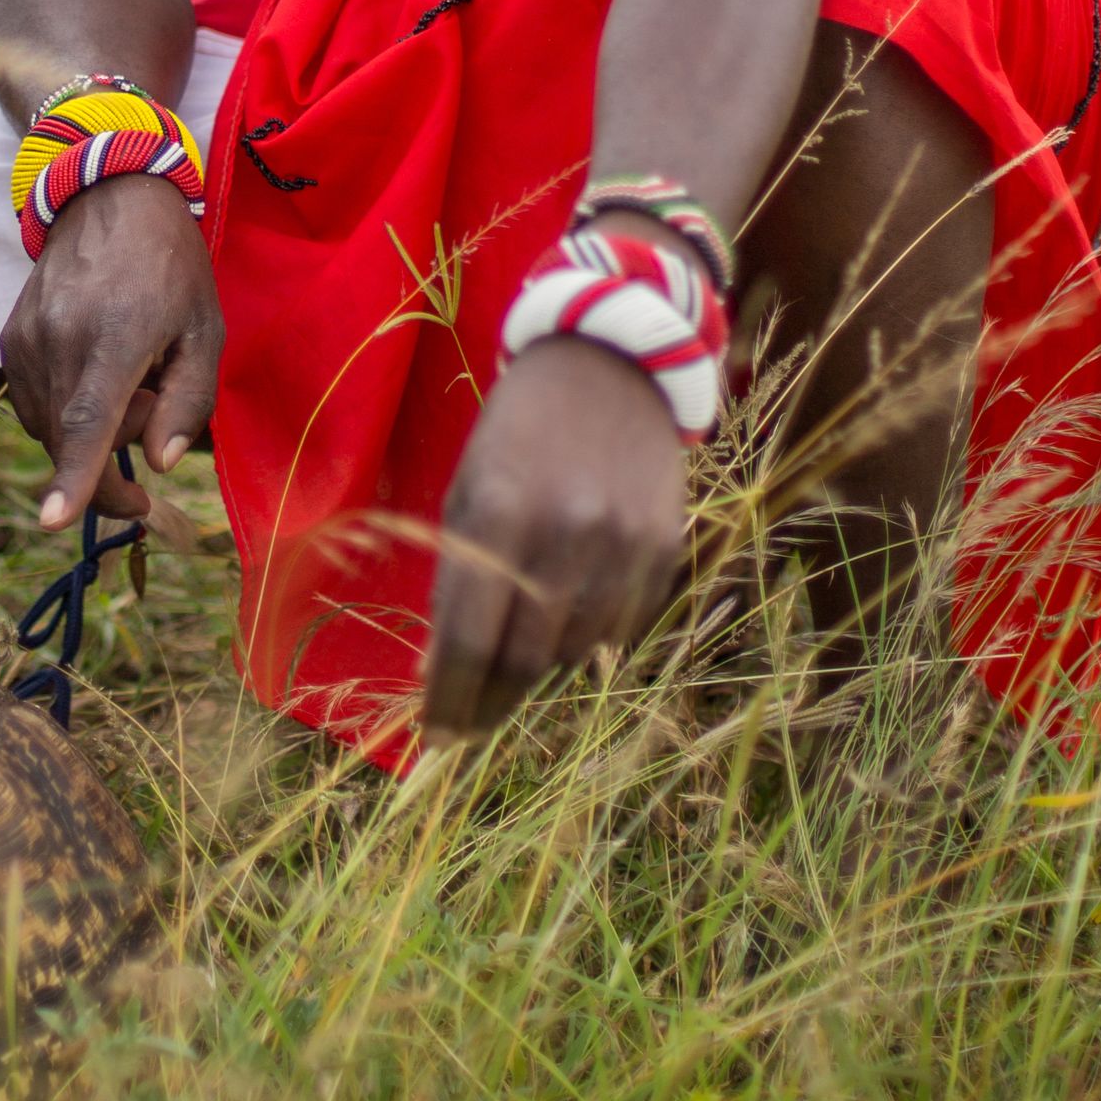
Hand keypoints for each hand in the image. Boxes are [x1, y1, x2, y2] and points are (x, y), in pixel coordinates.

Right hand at [0, 174, 220, 532]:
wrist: (109, 198)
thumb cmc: (171, 268)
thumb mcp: (205, 330)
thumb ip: (187, 402)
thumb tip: (158, 465)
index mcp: (117, 334)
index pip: (89, 419)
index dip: (75, 476)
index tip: (53, 521)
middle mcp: (61, 337)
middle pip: (70, 440)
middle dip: (110, 463)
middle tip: (153, 406)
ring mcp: (27, 337)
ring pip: (48, 427)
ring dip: (88, 430)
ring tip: (125, 378)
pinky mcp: (10, 338)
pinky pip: (32, 404)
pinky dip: (64, 410)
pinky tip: (94, 371)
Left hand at [420, 338, 687, 743]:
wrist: (609, 365)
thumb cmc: (518, 432)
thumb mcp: (468, 489)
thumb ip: (456, 578)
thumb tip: (440, 672)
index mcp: (498, 513)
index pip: (468, 639)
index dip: (449, 698)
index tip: (435, 735)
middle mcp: (564, 533)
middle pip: (524, 660)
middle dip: (490, 698)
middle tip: (469, 718)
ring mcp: (622, 544)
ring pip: (574, 652)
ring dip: (541, 660)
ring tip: (521, 639)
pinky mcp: (665, 548)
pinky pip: (621, 627)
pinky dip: (590, 633)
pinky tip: (573, 604)